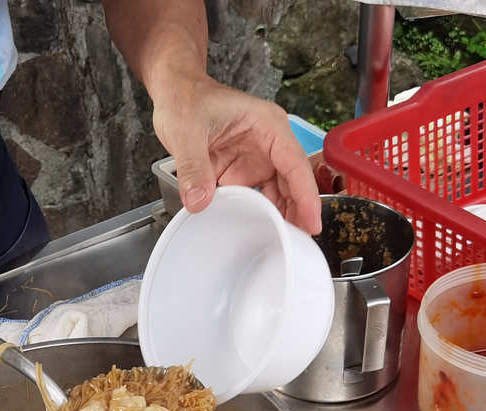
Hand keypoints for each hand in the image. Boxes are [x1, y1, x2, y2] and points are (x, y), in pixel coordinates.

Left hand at [151, 73, 321, 234]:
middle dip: (298, 212)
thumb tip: (199, 201)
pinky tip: (260, 232)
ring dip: (280, 216)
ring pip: (277, 193)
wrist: (173, 92)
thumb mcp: (186, 131)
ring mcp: (256, 159)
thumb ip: (192, 167)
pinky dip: (258, 214)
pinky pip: (255, 196)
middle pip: (291, 182)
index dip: (305, 195)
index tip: (311, 222)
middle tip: (299, 243)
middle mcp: (268, 143)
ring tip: (284, 243)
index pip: (294, 163)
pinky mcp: (241, 171)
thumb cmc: (186, 98)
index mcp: (267, 125)